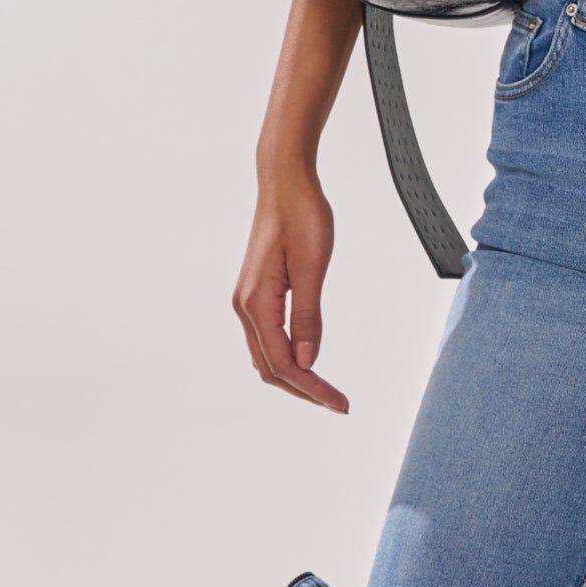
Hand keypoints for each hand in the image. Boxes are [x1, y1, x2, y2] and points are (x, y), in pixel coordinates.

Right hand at [233, 170, 347, 410]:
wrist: (284, 182)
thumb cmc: (302, 215)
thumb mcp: (312, 266)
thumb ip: (308, 316)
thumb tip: (308, 361)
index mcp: (257, 303)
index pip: (284, 363)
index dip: (313, 388)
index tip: (340, 404)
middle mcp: (245, 306)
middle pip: (271, 367)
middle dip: (304, 390)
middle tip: (339, 403)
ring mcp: (248, 300)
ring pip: (267, 356)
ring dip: (295, 377)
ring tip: (326, 391)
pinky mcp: (257, 293)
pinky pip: (267, 338)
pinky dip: (287, 358)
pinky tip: (308, 362)